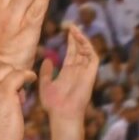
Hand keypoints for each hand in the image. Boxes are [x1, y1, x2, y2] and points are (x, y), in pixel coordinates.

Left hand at [41, 24, 99, 139]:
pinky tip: (80, 39)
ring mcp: (86, 71)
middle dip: (76, 37)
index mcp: (69, 72)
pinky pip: (93, 57)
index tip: (66, 29)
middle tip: (71, 24)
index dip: (70, 41)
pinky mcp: (91, 74)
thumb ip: (47, 72)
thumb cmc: (53, 104)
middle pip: (80, 49)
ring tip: (74, 29)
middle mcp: (79, 70)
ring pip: (87, 51)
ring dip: (82, 39)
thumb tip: (48, 59)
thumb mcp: (46, 84)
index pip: (72, 52)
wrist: (62, 114)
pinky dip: (88, 47)